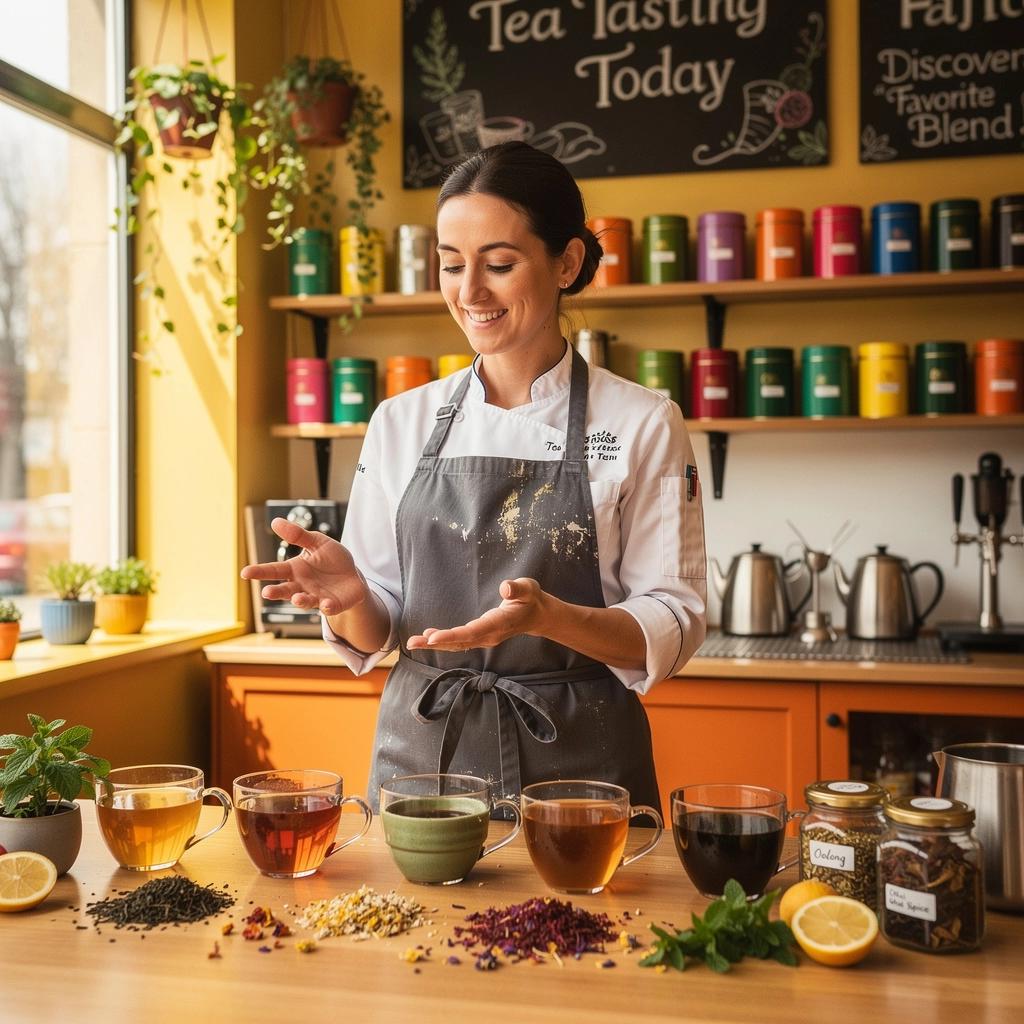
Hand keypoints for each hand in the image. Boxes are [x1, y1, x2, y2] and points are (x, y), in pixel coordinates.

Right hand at [240, 517, 367, 615]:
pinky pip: (329, 608)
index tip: (245, 572)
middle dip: (276, 592)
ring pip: (304, 601)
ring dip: (300, 601)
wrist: (353, 576)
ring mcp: (316, 597)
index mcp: (295, 570)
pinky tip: (326, 605)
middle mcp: (302, 586)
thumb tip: (275, 522)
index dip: (259, 571)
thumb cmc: (331, 559)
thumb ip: (298, 535)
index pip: (274, 570)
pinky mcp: (333, 605)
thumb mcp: (317, 542)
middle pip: (285, 590)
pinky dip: (327, 607)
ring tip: (296, 599)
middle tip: (266, 593)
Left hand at [407, 578, 547, 651]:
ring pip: (456, 644)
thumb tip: (505, 587)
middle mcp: (489, 636)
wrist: (536, 615)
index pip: (471, 632)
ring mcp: (484, 638)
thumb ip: (518, 588)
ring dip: (434, 644)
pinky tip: (428, 637)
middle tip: (412, 643)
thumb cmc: (530, 598)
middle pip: (459, 642)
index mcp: (498, 624)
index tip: (432, 637)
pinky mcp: (480, 637)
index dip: (451, 636)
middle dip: (434, 643)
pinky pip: (459, 642)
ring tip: (413, 643)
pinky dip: (442, 641)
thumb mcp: (528, 588)